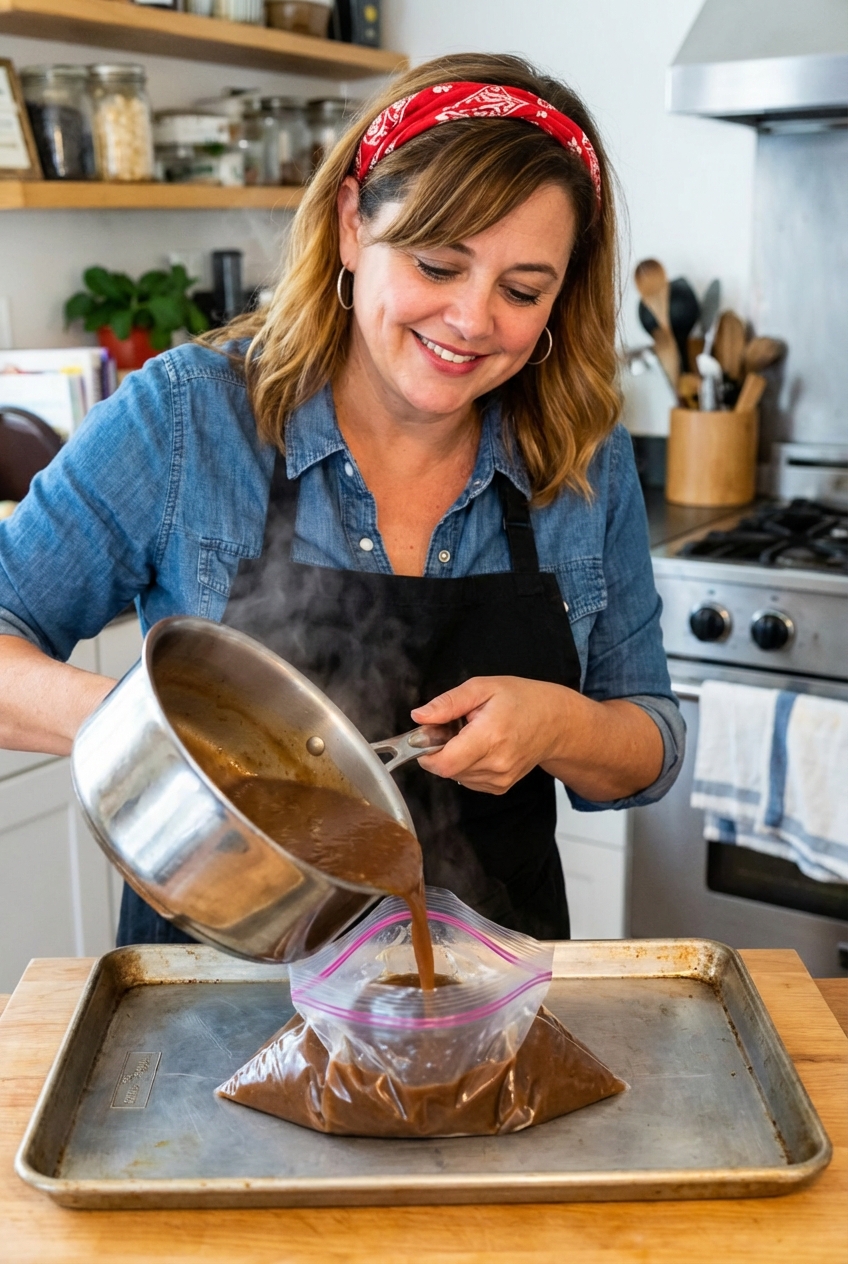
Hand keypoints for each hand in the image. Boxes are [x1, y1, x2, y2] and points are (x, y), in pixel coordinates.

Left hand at [411, 677, 665, 801]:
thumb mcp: (482, 688)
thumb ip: (448, 703)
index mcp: (490, 736)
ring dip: (454, 758)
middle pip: (447, 769)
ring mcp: (500, 778)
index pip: (444, 762)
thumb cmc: (521, 700)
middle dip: (440, 750)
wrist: (556, 722)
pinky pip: (469, 780)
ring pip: (457, 776)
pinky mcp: (501, 786)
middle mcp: (496, 763)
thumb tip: (419, 717)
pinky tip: (480, 748)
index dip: (426, 752)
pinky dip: (466, 766)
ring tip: (471, 736)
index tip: (426, 736)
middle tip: (453, 727)